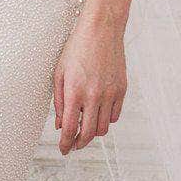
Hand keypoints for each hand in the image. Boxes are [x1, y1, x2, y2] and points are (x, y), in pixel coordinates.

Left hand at [53, 9, 126, 153]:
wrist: (101, 30)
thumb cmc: (76, 49)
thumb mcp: (59, 74)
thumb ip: (59, 102)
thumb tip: (61, 125)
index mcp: (75, 92)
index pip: (71, 129)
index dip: (65, 144)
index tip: (64, 150)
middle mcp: (94, 96)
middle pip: (89, 134)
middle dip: (79, 144)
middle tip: (73, 145)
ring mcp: (110, 94)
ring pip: (104, 128)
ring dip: (93, 133)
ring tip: (85, 128)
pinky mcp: (122, 89)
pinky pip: (115, 115)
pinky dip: (106, 120)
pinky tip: (98, 114)